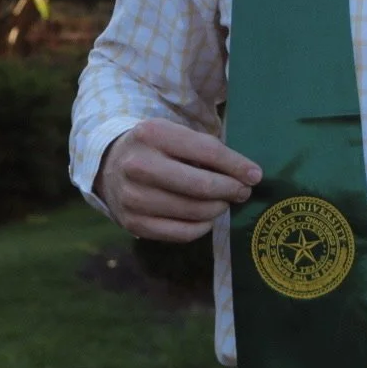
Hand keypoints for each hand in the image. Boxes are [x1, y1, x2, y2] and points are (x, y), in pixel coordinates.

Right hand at [94, 117, 261, 242]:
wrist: (110, 164)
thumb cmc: (156, 147)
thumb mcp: (175, 134)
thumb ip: (207, 150)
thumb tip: (248, 175)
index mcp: (153, 134)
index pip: (207, 151)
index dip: (236, 166)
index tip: (255, 175)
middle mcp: (139, 165)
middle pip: (201, 186)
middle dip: (231, 190)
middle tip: (243, 192)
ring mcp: (133, 197)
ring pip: (193, 212)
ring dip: (218, 209)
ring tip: (224, 202)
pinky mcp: (132, 223)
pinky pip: (180, 233)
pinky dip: (201, 227)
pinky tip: (206, 218)